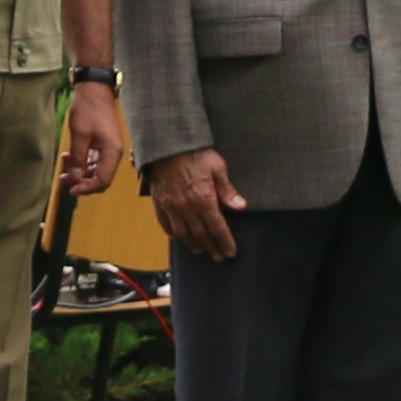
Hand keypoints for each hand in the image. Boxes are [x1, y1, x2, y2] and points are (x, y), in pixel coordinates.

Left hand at [59, 80, 123, 198]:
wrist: (94, 89)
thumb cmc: (88, 109)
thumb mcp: (80, 135)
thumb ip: (78, 158)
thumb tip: (75, 178)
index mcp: (112, 152)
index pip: (103, 180)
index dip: (87, 188)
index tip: (71, 190)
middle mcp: (114, 152)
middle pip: (101, 177)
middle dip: (82, 181)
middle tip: (64, 180)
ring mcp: (109, 147)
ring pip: (96, 169)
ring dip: (80, 172)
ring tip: (63, 169)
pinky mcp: (103, 143)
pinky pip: (94, 159)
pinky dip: (82, 162)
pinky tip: (68, 157)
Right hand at [146, 146, 240, 263]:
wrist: (168, 143)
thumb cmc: (195, 152)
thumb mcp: (217, 167)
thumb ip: (228, 190)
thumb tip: (241, 206)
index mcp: (204, 199)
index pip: (217, 228)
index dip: (225, 242)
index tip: (230, 253)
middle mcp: (187, 207)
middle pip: (201, 234)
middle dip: (212, 247)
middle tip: (219, 257)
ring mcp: (171, 206)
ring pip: (183, 233)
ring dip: (193, 244)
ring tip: (201, 250)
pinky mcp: (160, 202)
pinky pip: (166, 223)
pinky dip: (173, 233)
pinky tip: (179, 237)